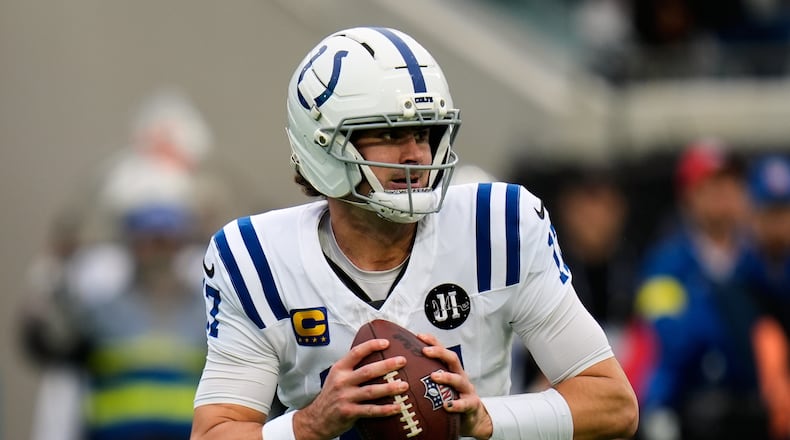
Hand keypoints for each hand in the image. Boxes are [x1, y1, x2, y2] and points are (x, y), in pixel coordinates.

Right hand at [293, 339, 409, 439]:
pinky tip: (397, 407)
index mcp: (340, 369)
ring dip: (390, 388)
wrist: (317, 419)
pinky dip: (385, 409)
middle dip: (387, 365)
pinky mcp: (349, 412)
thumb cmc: (331, 396)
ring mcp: (345, 397)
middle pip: (368, 371)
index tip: (386, 343)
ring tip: (404, 385)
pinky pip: (370, 410)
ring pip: (371, 391)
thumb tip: (374, 357)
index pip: (356, 353)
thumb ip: (352, 367)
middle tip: (402, 361)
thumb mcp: (336, 376)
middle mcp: (342, 382)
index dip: (371, 346)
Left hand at [417, 333, 492, 439]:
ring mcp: (466, 389)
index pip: (443, 351)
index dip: (432, 342)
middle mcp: (459, 376)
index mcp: (451, 370)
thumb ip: (425, 378)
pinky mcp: (471, 404)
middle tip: (425, 351)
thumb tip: (401, 371)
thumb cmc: (451, 399)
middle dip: (440, 353)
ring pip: (459, 379)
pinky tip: (446, 405)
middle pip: (453, 359)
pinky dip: (456, 404)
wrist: (472, 417)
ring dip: (447, 377)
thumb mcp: (440, 386)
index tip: (419, 336)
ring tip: (434, 376)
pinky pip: (465, 403)